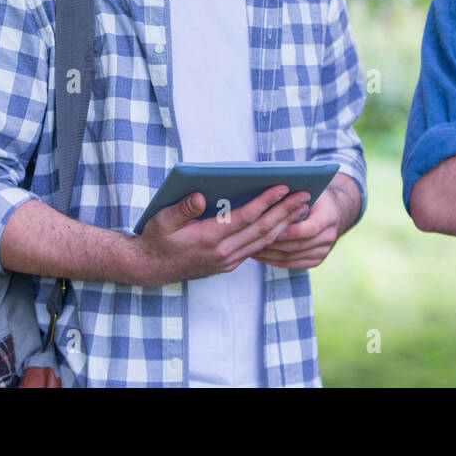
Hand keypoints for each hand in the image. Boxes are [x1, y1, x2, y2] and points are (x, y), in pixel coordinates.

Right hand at [128, 185, 310, 285]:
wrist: (151, 268)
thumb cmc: (157, 239)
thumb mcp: (162, 220)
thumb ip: (182, 208)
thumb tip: (199, 196)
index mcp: (209, 238)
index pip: (246, 218)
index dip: (266, 202)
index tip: (283, 187)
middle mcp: (223, 253)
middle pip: (262, 230)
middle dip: (285, 211)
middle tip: (305, 194)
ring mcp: (228, 261)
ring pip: (263, 241)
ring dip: (284, 223)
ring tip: (300, 206)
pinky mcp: (228, 264)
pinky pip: (256, 248)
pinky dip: (272, 235)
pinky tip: (282, 222)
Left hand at [251, 187, 343, 268]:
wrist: (332, 210)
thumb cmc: (313, 195)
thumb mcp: (308, 189)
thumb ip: (294, 195)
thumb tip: (267, 195)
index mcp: (329, 217)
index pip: (311, 229)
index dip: (291, 231)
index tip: (270, 228)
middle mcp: (329, 237)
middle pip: (299, 245)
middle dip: (274, 243)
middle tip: (252, 239)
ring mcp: (323, 251)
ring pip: (292, 257)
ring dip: (270, 254)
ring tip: (250, 247)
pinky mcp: (316, 260)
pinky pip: (292, 264)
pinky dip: (274, 260)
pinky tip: (259, 255)